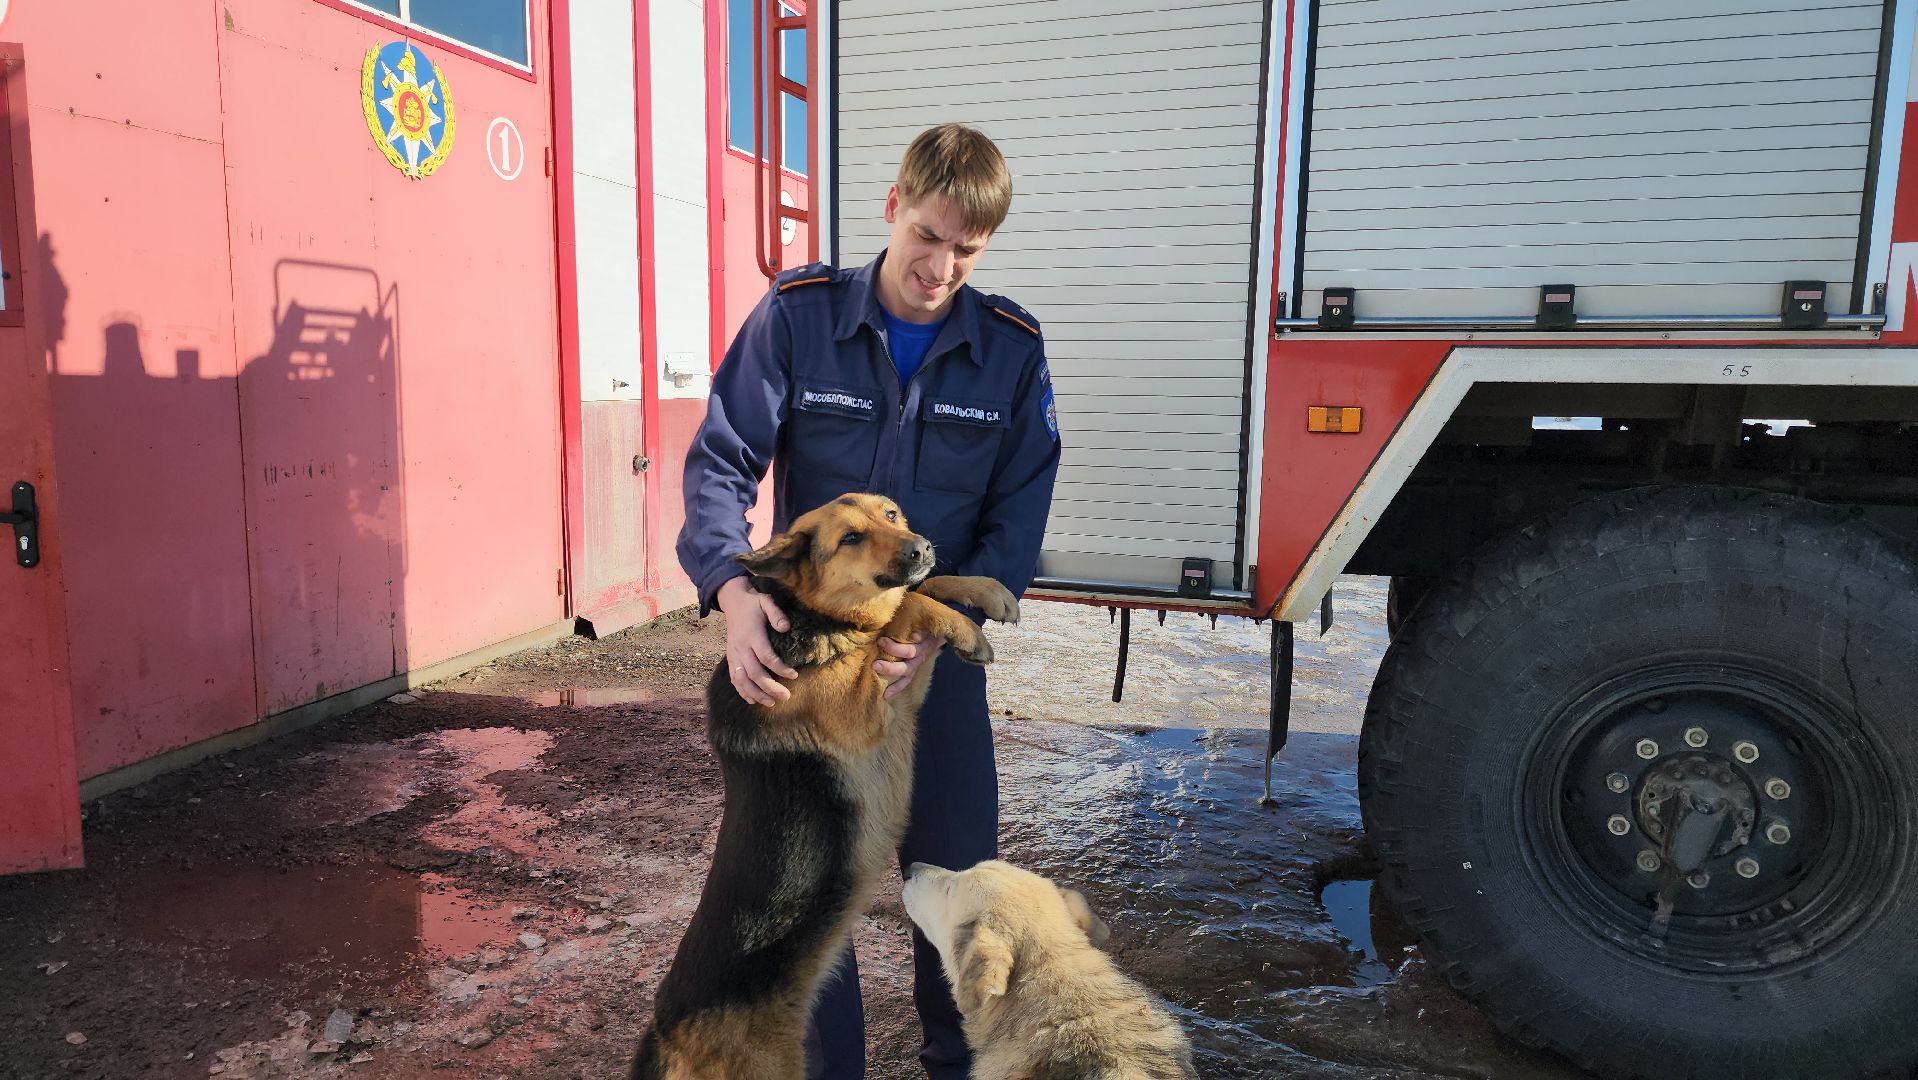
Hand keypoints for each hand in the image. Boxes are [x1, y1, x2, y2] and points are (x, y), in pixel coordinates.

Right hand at [717, 576, 797, 705]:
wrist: (733, 603)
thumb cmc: (754, 604)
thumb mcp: (766, 602)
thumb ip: (777, 614)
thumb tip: (786, 628)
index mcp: (751, 634)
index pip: (766, 656)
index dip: (780, 668)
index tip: (794, 675)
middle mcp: (741, 647)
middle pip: (754, 673)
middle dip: (770, 687)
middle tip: (786, 697)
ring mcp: (733, 655)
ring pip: (742, 680)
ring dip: (756, 694)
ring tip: (771, 703)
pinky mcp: (730, 659)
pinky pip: (734, 679)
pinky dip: (743, 692)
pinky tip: (753, 701)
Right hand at [874, 633, 945, 698]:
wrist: (939, 627)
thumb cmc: (918, 639)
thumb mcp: (909, 651)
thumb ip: (895, 657)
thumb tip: (874, 662)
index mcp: (914, 664)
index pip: (905, 679)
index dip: (896, 687)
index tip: (885, 695)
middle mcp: (919, 658)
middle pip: (906, 669)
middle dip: (890, 669)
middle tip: (875, 665)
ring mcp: (924, 646)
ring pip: (910, 652)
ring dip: (894, 648)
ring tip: (881, 642)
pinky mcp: (928, 633)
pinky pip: (920, 635)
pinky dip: (913, 635)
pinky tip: (905, 632)